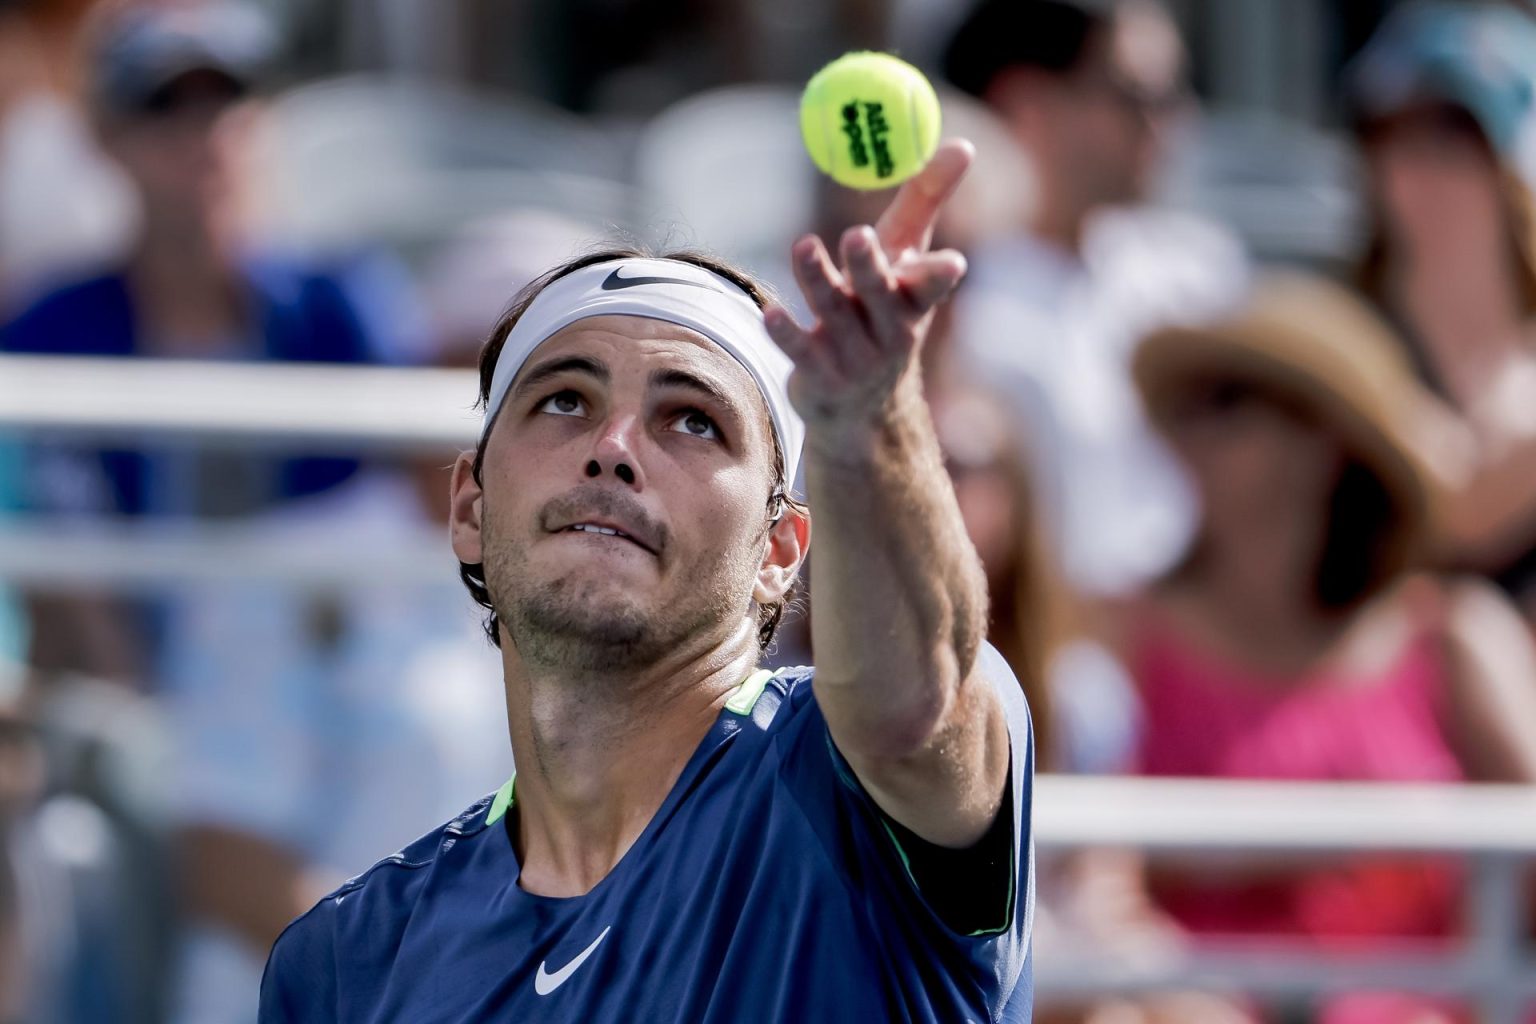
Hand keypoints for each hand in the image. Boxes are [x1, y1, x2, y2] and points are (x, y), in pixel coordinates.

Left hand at [764, 139, 974, 443]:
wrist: (862, 407)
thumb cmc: (884, 309)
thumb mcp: (907, 258)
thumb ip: (927, 202)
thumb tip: (964, 144)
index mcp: (914, 302)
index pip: (932, 286)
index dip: (939, 274)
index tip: (951, 262)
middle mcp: (889, 331)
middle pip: (879, 295)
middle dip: (869, 266)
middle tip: (857, 234)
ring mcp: (854, 357)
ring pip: (833, 313)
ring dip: (818, 278)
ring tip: (803, 245)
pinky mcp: (820, 377)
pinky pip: (800, 351)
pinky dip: (786, 332)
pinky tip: (771, 313)